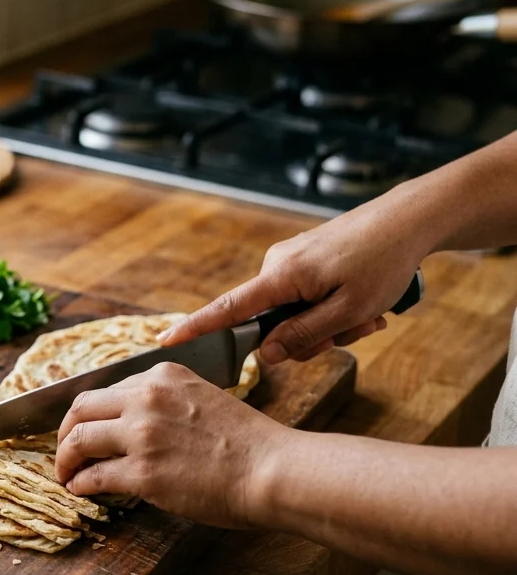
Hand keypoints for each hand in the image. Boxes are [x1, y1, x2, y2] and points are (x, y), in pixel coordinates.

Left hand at [55, 363, 290, 528]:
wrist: (273, 470)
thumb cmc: (248, 442)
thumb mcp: (204, 397)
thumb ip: (168, 400)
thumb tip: (135, 420)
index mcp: (162, 375)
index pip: (107, 389)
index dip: (89, 413)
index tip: (83, 427)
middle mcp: (146, 398)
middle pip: (80, 409)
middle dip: (64, 431)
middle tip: (63, 450)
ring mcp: (142, 435)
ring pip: (78, 441)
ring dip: (63, 459)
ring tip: (65, 473)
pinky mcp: (142, 472)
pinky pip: (94, 477)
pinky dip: (80, 484)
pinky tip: (80, 490)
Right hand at [157, 189, 431, 363]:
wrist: (409, 220)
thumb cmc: (383, 263)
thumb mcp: (348, 311)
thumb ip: (302, 335)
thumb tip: (265, 354)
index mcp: (282, 276)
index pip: (228, 309)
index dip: (197, 328)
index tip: (166, 341)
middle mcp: (277, 265)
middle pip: (273, 322)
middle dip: (311, 337)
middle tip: (356, 330)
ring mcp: (291, 261)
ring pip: (295, 313)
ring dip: (330, 323)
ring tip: (369, 314)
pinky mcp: (305, 260)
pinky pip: (307, 297)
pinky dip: (333, 307)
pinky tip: (365, 302)